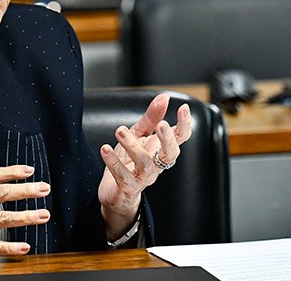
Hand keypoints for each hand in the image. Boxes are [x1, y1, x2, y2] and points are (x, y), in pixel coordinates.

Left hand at [97, 93, 192, 240]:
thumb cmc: (129, 160)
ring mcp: (143, 177)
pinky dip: (113, 162)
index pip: (180, 138)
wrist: (116, 192)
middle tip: (161, 124)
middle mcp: (156, 164)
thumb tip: (164, 97)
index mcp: (161, 150)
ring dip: (132, 145)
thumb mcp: (139, 135)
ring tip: (120, 130)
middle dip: (167, 139)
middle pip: (170, 154)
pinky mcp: (127, 187)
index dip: (185, 124)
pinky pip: (122, 175)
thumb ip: (151, 117)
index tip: (184, 108)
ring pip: (144, 163)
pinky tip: (105, 149)